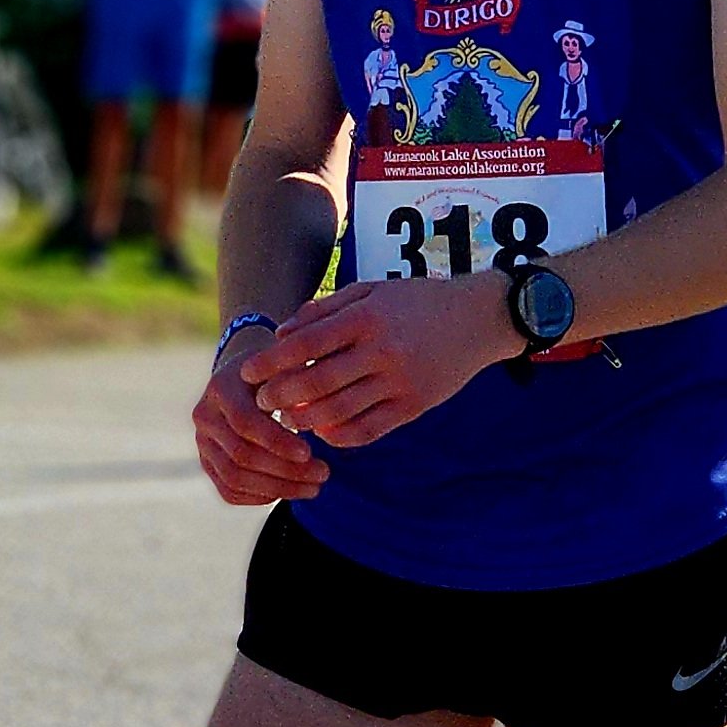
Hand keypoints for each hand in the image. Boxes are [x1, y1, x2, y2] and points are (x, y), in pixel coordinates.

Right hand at [192, 336, 329, 507]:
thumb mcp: (288, 365)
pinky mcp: (208, 463)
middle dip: (286, 470)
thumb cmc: (277, 369)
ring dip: (279, 489)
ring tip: (314, 487)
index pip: (245, 422)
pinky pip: (230, 491)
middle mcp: (205, 415)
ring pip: (235, 478)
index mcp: (222, 386)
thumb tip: (319, 417)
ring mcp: (203, 442)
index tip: (310, 453)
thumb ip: (298, 385)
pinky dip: (261, 497)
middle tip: (323, 474)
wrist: (246, 374)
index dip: (277, 442)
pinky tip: (290, 491)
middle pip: (241, 455)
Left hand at [246, 268, 508, 449]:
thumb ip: (325, 311)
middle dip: (280, 395)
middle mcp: (382, 350)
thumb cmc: (416, 300)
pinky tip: (322, 430)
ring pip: (338, 411)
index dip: (270, 362)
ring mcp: (400, 382)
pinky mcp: (414, 406)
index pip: (306, 344)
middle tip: (261, 401)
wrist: (478, 319)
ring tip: (288, 418)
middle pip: (316, 382)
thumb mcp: (372, 291)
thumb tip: (281, 336)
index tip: (248, 373)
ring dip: (304, 420)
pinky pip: (368, 430)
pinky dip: (338, 435)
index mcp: (367, 317)